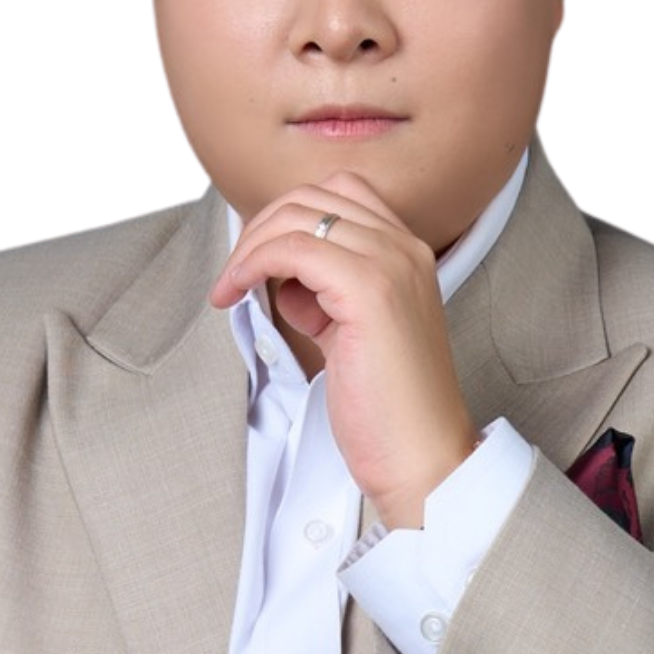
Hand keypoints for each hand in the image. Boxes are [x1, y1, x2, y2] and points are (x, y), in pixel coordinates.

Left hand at [210, 172, 478, 527]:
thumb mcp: (353, 334)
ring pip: (300, 216)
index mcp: (409, 254)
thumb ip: (326, 297)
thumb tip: (287, 282)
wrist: (423, 458)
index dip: (288, 218)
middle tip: (235, 274)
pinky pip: (293, 248)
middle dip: (261, 227)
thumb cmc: (388, 409)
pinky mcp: (370, 290)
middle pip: (315, 195)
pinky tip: (237, 294)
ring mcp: (391, 265)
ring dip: (250, 245)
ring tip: (231, 287)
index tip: (258, 260)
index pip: (341, 194)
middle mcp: (406, 249)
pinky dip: (253, 263)